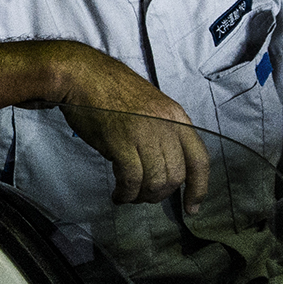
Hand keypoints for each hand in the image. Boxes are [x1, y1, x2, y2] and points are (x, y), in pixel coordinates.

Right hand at [50, 48, 210, 209]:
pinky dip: (126, 193)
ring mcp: (144, 133)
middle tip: (143, 196)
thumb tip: (162, 167)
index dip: (199, 188)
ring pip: (155, 181)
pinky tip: (119, 193)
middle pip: (176, 176)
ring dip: (141, 196)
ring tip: (128, 194)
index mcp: (176, 117)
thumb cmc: (110, 92)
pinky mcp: (121, 141)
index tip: (192, 207)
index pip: (199, 159)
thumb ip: (162, 134)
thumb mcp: (149, 109)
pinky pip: (132, 179)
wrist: (82, 76)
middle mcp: (166, 125)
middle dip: (160, 194)